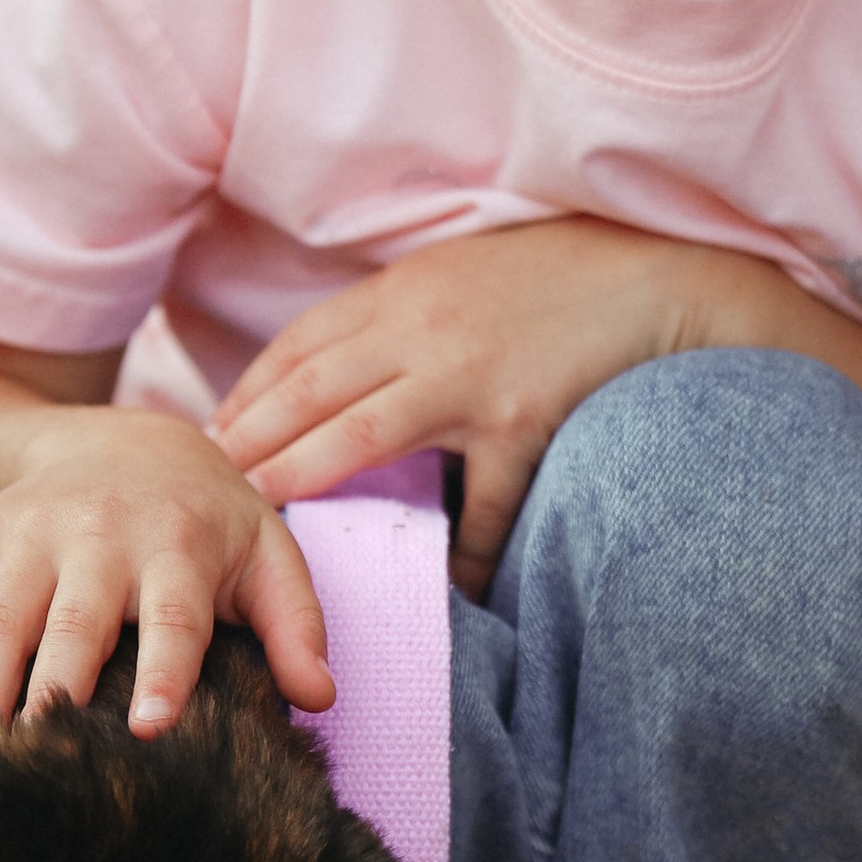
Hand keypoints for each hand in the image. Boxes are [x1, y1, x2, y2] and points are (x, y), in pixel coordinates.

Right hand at [0, 403, 332, 740]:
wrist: (134, 436)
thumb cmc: (209, 520)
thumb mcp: (267, 556)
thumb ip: (296, 625)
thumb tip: (319, 697)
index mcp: (179, 545)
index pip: (173, 618)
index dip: (163, 673)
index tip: (148, 731)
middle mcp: (103, 532)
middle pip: (75, 622)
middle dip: (54, 691)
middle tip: (34, 763)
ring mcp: (38, 526)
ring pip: (5, 608)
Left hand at [212, 219, 761, 593]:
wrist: (657, 273)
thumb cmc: (558, 274)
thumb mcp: (462, 273)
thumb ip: (402, 315)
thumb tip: (339, 368)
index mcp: (404, 293)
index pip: (301, 345)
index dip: (249, 392)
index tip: (210, 434)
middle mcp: (423, 330)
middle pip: (309, 389)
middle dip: (249, 438)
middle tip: (205, 485)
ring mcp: (468, 376)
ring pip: (361, 434)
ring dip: (302, 476)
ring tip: (261, 516)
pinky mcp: (521, 420)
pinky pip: (479, 501)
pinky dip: (461, 550)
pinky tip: (441, 588)